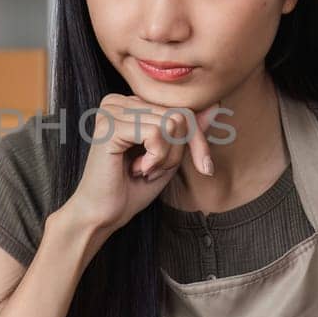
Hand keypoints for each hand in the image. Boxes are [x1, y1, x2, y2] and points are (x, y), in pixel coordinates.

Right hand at [63, 95, 221, 238]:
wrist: (102, 215)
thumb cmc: (131, 188)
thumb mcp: (170, 157)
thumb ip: (189, 131)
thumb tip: (215, 105)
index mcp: (129, 104)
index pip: (181, 108)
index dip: (197, 140)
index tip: (204, 167)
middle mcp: (117, 101)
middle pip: (179, 115)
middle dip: (178, 151)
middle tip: (153, 170)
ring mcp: (111, 111)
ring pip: (171, 123)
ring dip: (166, 157)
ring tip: (144, 170)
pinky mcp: (109, 126)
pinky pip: (156, 132)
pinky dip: (156, 158)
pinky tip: (137, 169)